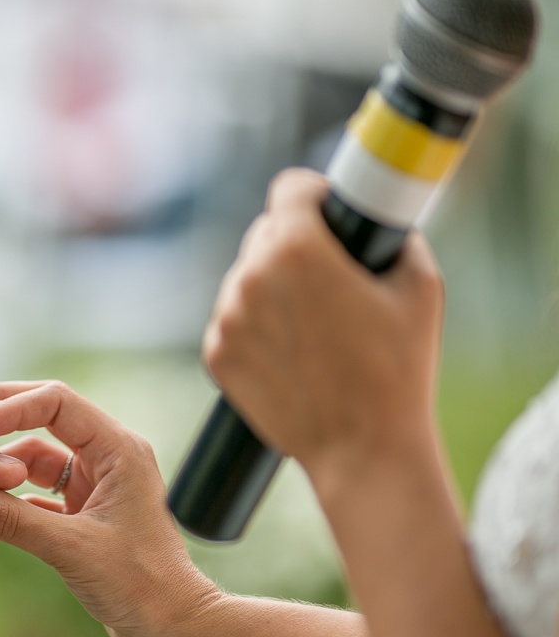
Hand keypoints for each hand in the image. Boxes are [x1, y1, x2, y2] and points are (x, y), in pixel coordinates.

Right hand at [0, 381, 220, 636]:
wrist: (172, 630)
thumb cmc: (139, 586)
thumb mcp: (68, 548)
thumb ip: (12, 519)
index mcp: (118, 449)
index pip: (55, 402)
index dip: (6, 406)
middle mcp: (109, 457)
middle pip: (42, 417)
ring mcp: (96, 484)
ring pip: (34, 459)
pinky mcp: (85, 513)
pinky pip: (36, 495)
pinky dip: (10, 505)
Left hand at [202, 169, 444, 480]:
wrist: (361, 448)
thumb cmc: (399, 369)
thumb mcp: (420, 285)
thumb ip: (394, 236)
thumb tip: (376, 219)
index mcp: (297, 250)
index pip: (290, 188)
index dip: (315, 194)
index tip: (328, 211)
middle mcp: (250, 277)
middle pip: (266, 233)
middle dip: (295, 244)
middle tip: (330, 276)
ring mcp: (226, 318)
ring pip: (246, 278)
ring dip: (272, 287)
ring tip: (315, 324)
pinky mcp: (215, 353)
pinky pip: (233, 319)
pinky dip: (255, 326)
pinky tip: (292, 351)